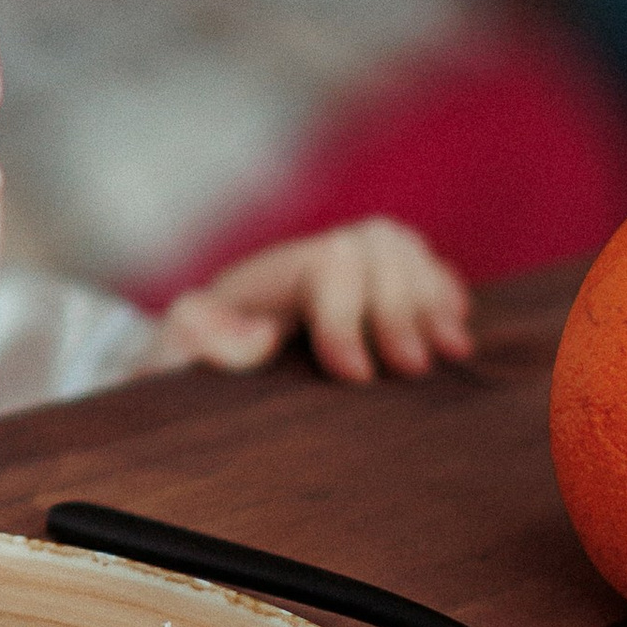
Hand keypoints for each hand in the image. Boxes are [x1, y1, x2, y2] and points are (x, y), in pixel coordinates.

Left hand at [156, 218, 474, 385]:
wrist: (189, 381)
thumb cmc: (184, 380)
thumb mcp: (174, 363)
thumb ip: (197, 343)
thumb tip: (260, 333)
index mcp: (255, 280)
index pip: (320, 266)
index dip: (348, 316)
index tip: (358, 377)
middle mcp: (297, 263)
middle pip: (368, 246)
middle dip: (401, 305)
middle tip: (414, 368)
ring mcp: (331, 271)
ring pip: (394, 245)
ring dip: (430, 294)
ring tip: (451, 348)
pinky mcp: (357, 292)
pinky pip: (412, 260)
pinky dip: (439, 286)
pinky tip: (452, 323)